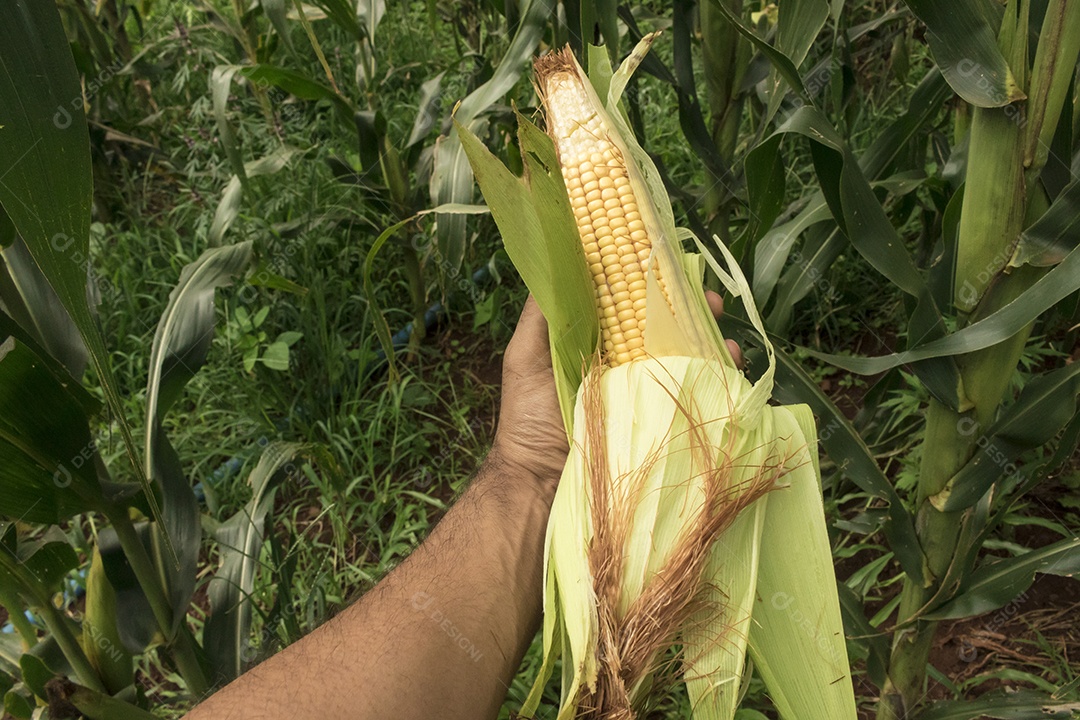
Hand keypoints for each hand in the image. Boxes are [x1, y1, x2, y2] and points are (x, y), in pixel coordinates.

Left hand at [491, 291, 741, 498]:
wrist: (540, 482)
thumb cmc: (528, 417)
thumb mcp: (526, 356)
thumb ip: (542, 313)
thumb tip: (555, 256)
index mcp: (596, 342)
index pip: (632, 303)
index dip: (656, 285)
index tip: (676, 269)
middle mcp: (626, 363)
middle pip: (667, 328)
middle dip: (695, 310)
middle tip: (714, 303)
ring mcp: (645, 392)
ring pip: (689, 357)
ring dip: (713, 342)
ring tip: (729, 341)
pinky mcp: (660, 421)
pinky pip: (695, 394)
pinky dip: (719, 379)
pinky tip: (732, 367)